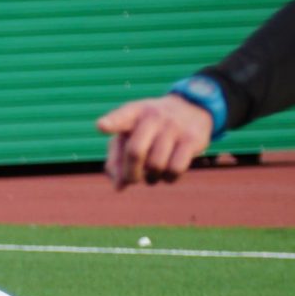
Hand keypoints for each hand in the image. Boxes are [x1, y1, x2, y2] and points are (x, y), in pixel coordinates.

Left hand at [97, 94, 213, 188]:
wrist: (192, 108)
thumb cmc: (149, 129)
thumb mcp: (129, 137)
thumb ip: (115, 161)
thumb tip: (119, 187)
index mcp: (134, 113)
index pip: (121, 117)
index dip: (111, 123)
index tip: (102, 126)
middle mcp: (154, 117)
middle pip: (135, 152)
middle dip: (130, 174)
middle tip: (133, 180)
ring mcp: (174, 127)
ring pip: (155, 165)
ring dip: (150, 178)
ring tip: (151, 174)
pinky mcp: (192, 139)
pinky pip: (175, 169)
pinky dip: (168, 179)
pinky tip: (167, 174)